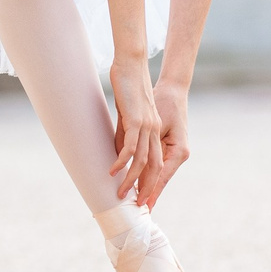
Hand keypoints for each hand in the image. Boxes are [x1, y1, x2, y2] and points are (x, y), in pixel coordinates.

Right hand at [108, 54, 160, 201]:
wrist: (132, 65)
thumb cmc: (128, 88)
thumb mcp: (127, 116)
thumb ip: (125, 135)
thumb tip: (119, 153)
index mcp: (155, 131)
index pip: (157, 163)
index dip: (152, 183)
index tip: (143, 199)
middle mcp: (155, 132)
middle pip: (155, 169)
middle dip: (146, 189)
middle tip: (137, 206)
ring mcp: (148, 127)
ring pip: (143, 162)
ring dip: (132, 180)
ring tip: (121, 193)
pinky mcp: (137, 121)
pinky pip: (130, 148)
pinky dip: (122, 162)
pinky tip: (113, 171)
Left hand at [137, 78, 190, 207]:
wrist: (173, 91)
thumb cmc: (165, 104)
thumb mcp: (155, 124)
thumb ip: (145, 142)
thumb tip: (128, 157)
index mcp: (178, 151)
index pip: (161, 176)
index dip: (150, 190)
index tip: (142, 203)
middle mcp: (178, 154)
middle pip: (160, 178)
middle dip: (148, 193)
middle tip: (137, 209)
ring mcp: (175, 152)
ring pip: (157, 173)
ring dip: (147, 186)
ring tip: (137, 201)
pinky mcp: (169, 147)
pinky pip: (157, 164)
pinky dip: (147, 173)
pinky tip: (139, 182)